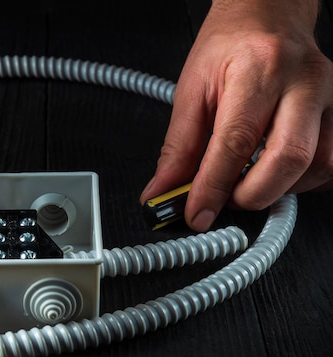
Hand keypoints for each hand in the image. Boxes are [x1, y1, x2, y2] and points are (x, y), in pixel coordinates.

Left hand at [139, 0, 332, 230]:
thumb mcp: (191, 90)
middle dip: (252, 194)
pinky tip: (278, 175)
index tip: (195, 213)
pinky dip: (304, 181)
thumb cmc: (230, 44)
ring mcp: (330, 96)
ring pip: (320, 165)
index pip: (236, 141)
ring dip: (279, 189)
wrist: (267, 12)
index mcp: (259, 69)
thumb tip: (163, 191)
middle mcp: (303, 81)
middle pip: (289, 158)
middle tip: (225, 199)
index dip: (213, 187)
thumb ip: (178, 147)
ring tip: (247, 183)